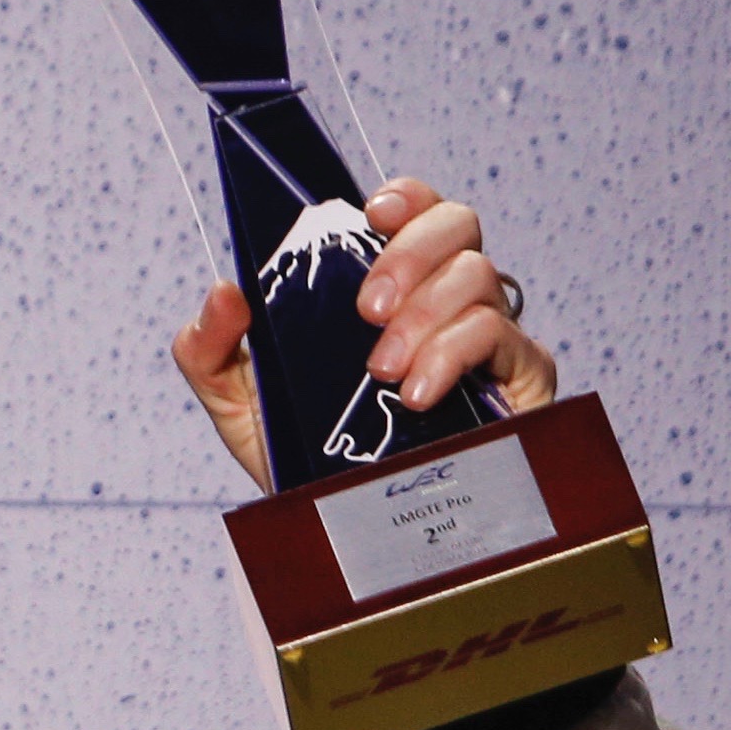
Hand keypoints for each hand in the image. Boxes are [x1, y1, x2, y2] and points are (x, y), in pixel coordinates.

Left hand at [168, 178, 561, 488]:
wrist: (349, 532)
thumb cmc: (304, 452)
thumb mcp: (240, 403)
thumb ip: (213, 348)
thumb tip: (224, 291)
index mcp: (387, 287)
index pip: (413, 212)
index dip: (404, 197)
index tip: (372, 213)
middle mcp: (443, 299)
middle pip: (458, 226)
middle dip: (410, 254)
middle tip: (366, 310)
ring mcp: (487, 335)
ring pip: (480, 277)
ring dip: (426, 315)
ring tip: (383, 372)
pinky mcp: (518, 379)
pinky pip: (502, 337)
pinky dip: (455, 355)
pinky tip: (418, 394)